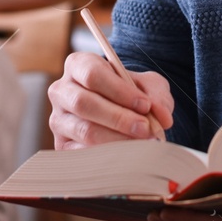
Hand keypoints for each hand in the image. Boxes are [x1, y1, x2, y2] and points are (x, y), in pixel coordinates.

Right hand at [48, 51, 172, 148]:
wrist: (118, 110)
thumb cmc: (129, 92)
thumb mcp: (146, 84)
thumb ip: (156, 95)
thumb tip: (162, 118)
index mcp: (79, 65)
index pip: (92, 74)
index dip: (119, 91)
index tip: (144, 105)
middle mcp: (62, 91)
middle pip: (84, 103)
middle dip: (119, 118)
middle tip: (146, 128)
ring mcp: (59, 120)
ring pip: (85, 131)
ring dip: (117, 139)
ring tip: (143, 143)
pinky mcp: (61, 145)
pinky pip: (83, 153)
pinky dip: (110, 156)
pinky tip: (129, 154)